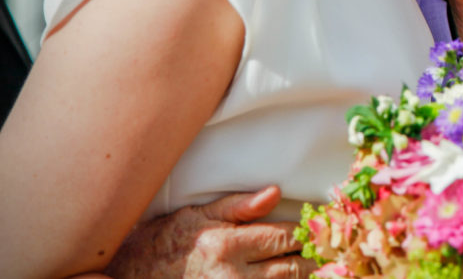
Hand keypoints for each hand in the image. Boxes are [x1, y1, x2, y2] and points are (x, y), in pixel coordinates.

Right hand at [103, 186, 315, 278]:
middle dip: (313, 258)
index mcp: (228, 244)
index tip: (325, 227)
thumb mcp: (197, 216)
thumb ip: (239, 206)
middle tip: (331, 250)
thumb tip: (276, 192)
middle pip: (292, 267)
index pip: (284, 236)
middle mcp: (233, 275)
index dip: (307, 232)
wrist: (131, 276)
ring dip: (301, 276)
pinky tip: (290, 277)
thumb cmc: (165, 243)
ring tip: (320, 266)